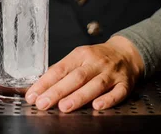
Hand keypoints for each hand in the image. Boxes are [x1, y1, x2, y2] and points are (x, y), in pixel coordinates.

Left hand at [25, 36, 144, 112]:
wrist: (127, 53)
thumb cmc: (98, 58)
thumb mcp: (79, 57)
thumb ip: (63, 70)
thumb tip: (41, 85)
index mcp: (81, 55)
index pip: (60, 69)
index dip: (45, 82)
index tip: (33, 95)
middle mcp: (96, 63)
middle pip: (76, 77)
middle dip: (58, 91)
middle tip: (43, 103)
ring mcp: (111, 73)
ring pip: (95, 85)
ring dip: (79, 96)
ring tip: (64, 107)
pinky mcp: (124, 84)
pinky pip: (117, 93)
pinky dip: (108, 100)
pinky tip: (97, 106)